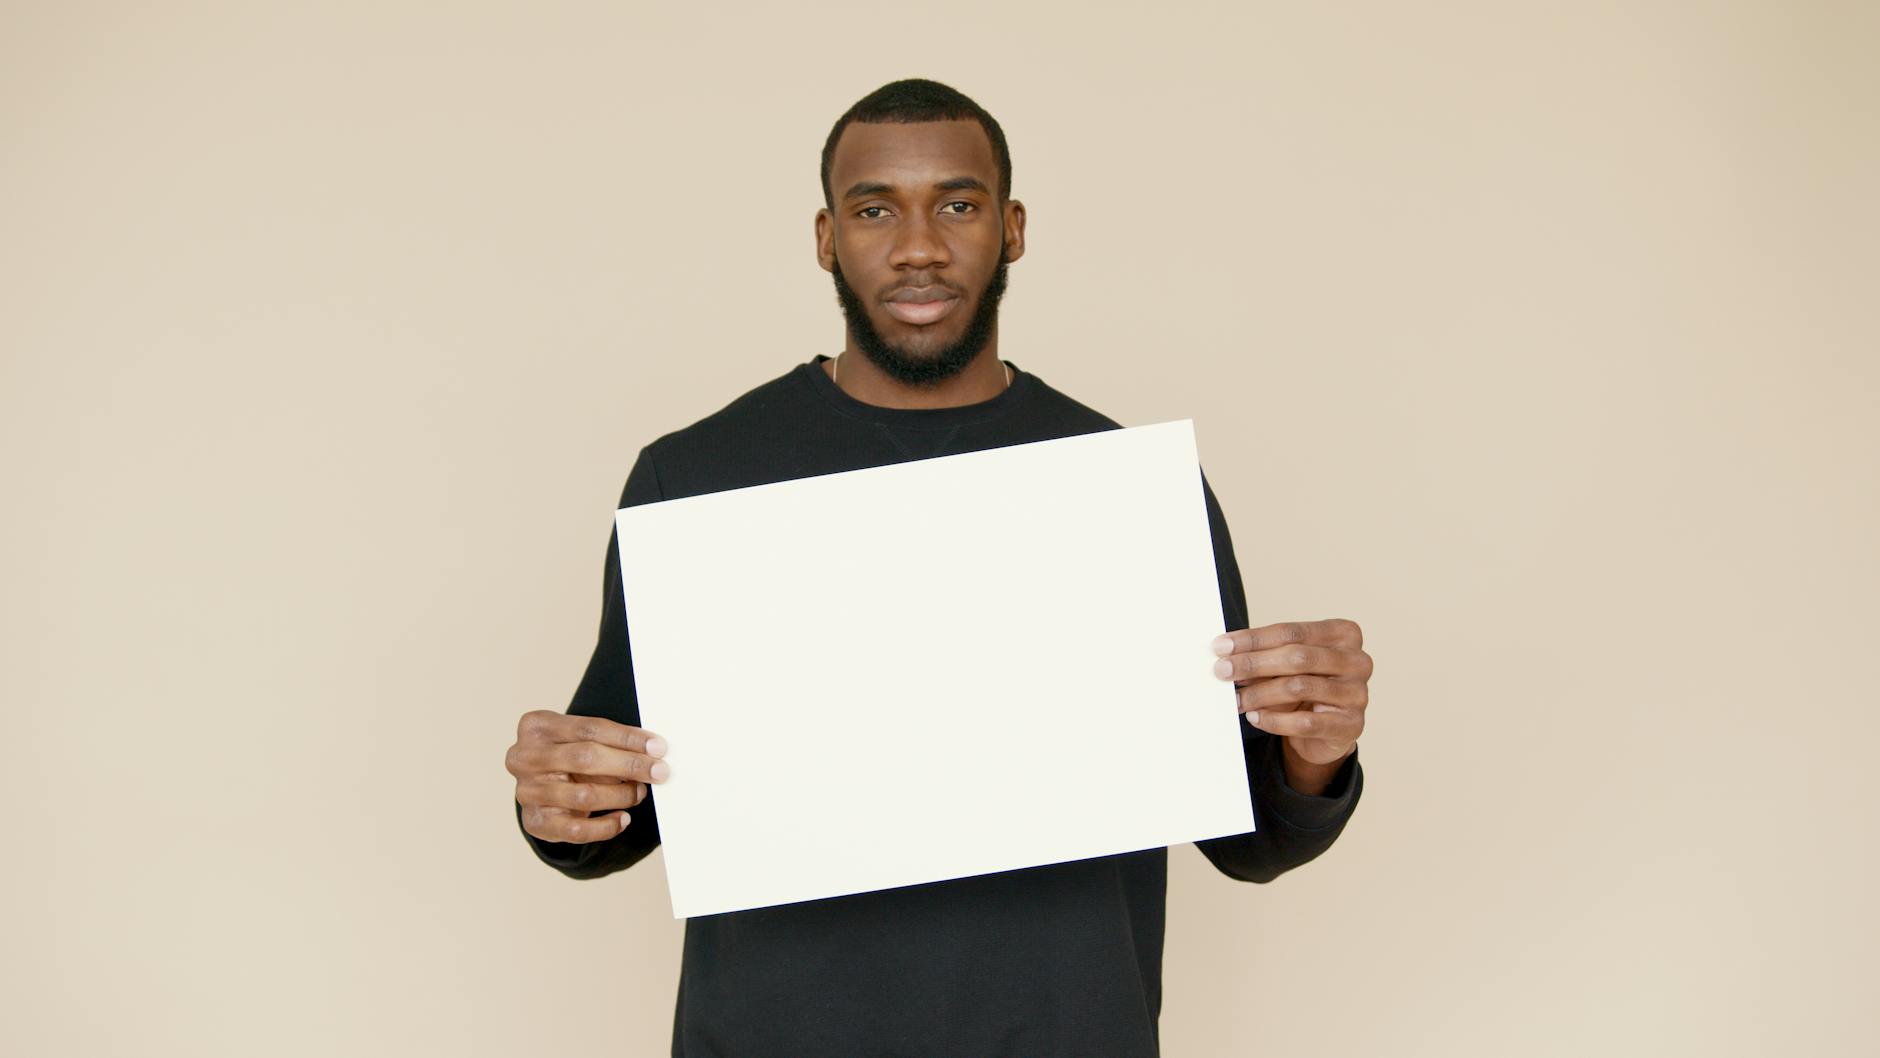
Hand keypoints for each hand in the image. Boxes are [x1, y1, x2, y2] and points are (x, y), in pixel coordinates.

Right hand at [507, 710, 670, 843]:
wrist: (540, 785)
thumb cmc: (569, 755)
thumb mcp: (580, 739)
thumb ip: (609, 741)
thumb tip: (653, 752)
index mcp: (536, 726)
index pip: (589, 729)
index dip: (627, 738)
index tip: (658, 747)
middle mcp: (524, 757)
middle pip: (585, 758)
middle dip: (628, 765)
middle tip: (659, 771)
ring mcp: (527, 791)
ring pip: (584, 795)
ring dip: (621, 795)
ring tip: (639, 792)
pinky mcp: (535, 822)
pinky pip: (576, 830)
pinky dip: (606, 826)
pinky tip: (623, 818)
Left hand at [1211, 619, 1368, 766]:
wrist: (1326, 730)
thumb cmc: (1305, 687)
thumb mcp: (1287, 665)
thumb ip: (1265, 656)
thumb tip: (1226, 656)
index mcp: (1344, 634)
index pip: (1291, 632)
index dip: (1253, 639)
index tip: (1221, 647)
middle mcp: (1357, 660)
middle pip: (1297, 657)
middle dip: (1253, 664)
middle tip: (1221, 671)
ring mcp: (1358, 693)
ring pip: (1300, 688)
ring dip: (1259, 694)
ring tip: (1236, 699)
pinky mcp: (1351, 726)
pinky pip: (1305, 723)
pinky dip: (1274, 720)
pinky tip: (1255, 717)